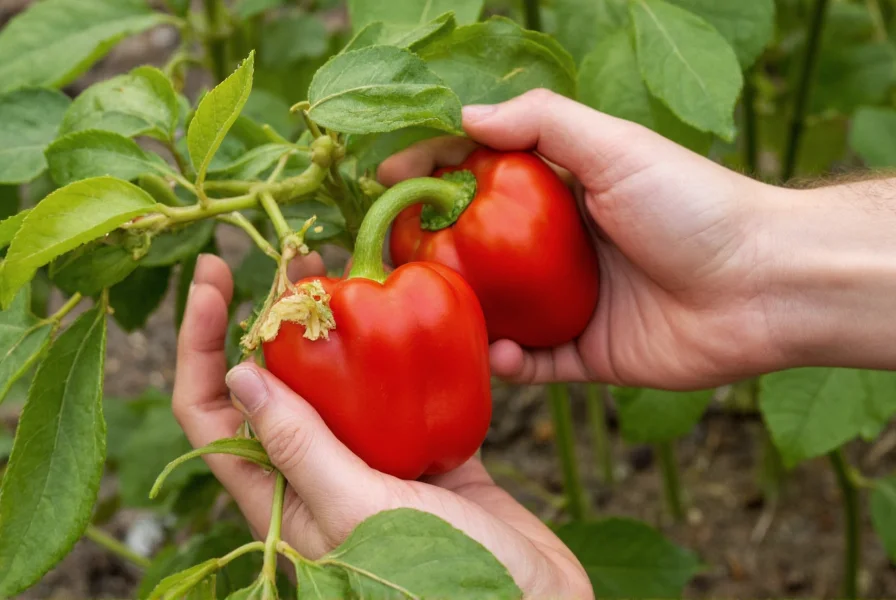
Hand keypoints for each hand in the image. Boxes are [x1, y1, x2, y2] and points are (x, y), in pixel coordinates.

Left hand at [172, 253, 591, 598]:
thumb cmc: (442, 580)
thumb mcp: (358, 510)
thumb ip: (300, 447)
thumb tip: (241, 373)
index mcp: (281, 498)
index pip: (211, 414)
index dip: (199, 345)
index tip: (213, 279)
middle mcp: (317, 474)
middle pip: (271, 384)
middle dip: (267, 317)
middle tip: (287, 254)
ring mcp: (372, 461)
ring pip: (335, 380)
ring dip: (331, 325)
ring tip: (342, 266)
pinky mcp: (425, 451)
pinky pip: (401, 389)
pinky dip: (398, 347)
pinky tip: (410, 311)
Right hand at [380, 89, 792, 389]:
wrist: (767, 284)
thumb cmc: (693, 204)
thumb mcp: (616, 146)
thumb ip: (542, 124)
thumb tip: (465, 115)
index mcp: (567, 195)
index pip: (484, 181)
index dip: (435, 178)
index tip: (385, 180)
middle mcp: (565, 250)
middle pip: (482, 254)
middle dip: (434, 256)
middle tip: (387, 260)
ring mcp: (577, 305)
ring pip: (502, 315)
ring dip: (465, 317)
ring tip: (427, 314)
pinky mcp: (592, 355)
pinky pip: (538, 366)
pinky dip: (512, 366)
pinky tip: (496, 357)